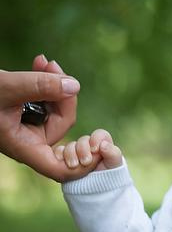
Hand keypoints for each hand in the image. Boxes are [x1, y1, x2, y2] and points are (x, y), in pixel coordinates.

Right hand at [0, 55, 81, 181]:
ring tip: (45, 62)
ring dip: (56, 83)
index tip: (102, 145)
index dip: (84, 163)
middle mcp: (28, 140)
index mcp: (24, 147)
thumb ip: (39, 87)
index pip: (61, 169)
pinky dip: (47, 82)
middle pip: (63, 123)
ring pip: (57, 109)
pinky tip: (41, 63)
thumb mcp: (6, 88)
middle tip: (53, 67)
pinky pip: (47, 101)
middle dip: (64, 94)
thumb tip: (75, 86)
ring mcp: (27, 126)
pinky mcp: (26, 113)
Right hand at [53, 129, 122, 180]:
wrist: (95, 192)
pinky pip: (58, 152)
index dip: (96, 139)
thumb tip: (103, 144)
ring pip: (70, 146)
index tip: (95, 150)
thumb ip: (113, 153)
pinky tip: (61, 162)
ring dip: (70, 154)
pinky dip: (59, 155)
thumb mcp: (114, 165)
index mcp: (103, 145)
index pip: (99, 134)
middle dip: (83, 150)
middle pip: (83, 140)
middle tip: (86, 162)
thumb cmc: (109, 177)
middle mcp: (89, 146)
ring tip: (74, 166)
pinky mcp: (64, 159)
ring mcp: (76, 152)